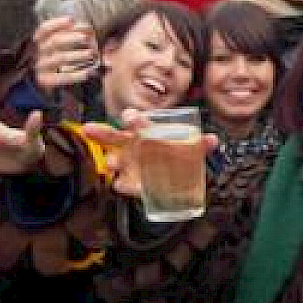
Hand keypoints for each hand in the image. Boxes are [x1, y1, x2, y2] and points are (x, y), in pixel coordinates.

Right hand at [32, 17, 98, 93]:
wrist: (40, 84)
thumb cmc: (54, 59)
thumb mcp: (56, 46)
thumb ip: (68, 35)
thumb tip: (85, 27)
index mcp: (38, 41)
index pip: (44, 29)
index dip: (57, 23)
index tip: (72, 19)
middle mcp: (37, 53)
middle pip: (54, 42)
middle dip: (72, 37)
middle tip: (87, 37)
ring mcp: (40, 68)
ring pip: (60, 58)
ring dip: (77, 54)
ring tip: (91, 53)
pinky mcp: (46, 81)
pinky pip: (62, 77)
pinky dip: (77, 75)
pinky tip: (89, 72)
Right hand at [82, 111, 216, 197]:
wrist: (172, 176)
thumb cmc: (174, 154)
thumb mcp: (189, 149)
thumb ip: (200, 145)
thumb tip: (213, 141)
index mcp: (145, 132)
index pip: (136, 122)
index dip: (133, 118)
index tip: (129, 116)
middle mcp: (132, 147)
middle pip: (112, 137)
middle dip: (101, 133)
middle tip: (89, 129)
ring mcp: (128, 165)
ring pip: (114, 160)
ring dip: (112, 161)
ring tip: (112, 163)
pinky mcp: (129, 183)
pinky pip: (124, 184)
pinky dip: (125, 185)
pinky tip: (124, 185)